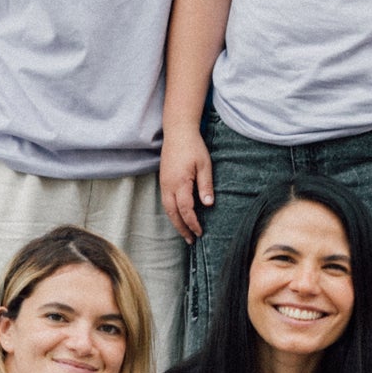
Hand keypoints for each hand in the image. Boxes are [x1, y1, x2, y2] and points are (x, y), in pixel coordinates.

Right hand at [160, 128, 212, 242]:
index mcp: (180, 183)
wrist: (178, 132)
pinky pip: (165, 201)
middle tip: (191, 240)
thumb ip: (206, 186)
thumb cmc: (193, 147)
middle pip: (173, 213)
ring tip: (185, 232)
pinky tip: (179, 216)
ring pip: (167, 209)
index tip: (200, 232)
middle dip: (182, 228)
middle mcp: (168, 186)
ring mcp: (163, 183)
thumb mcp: (205, 165)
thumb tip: (208, 205)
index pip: (185, 209)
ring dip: (176, 222)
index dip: (192, 223)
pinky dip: (172, 212)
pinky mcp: (163, 180)